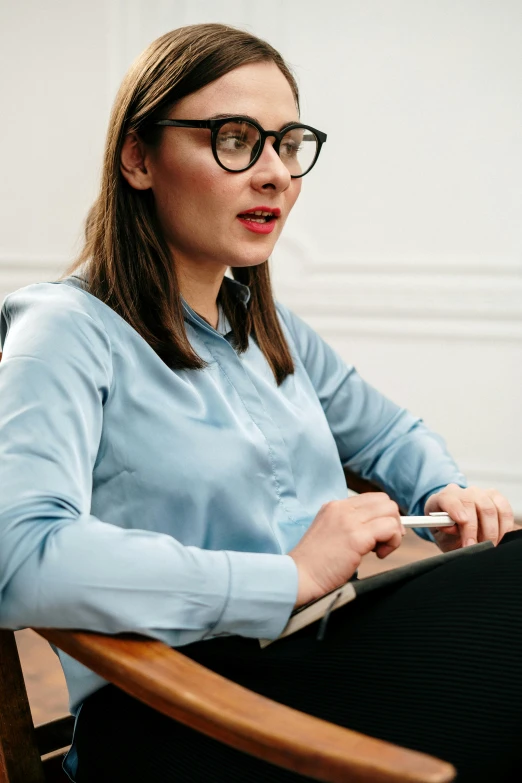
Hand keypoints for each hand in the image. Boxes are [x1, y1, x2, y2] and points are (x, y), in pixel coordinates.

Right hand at [289, 493, 404, 607]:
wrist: (298, 576)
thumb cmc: (314, 563)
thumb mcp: (329, 533)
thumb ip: (349, 525)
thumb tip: (377, 529)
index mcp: (334, 506)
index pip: (371, 499)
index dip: (382, 516)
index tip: (382, 534)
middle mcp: (342, 508)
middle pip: (385, 502)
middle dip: (392, 522)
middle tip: (384, 542)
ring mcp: (349, 521)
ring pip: (391, 512)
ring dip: (393, 533)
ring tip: (379, 550)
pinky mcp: (357, 537)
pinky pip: (390, 529)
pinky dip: (392, 542)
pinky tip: (379, 555)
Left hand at [424, 483, 515, 551]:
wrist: (458, 527)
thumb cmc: (448, 533)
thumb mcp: (441, 535)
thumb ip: (445, 531)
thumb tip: (453, 527)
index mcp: (441, 499)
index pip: (447, 498)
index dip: (455, 508)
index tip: (461, 521)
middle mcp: (461, 492)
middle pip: (471, 503)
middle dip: (474, 528)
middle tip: (475, 547)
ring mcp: (479, 493)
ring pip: (489, 507)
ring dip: (491, 530)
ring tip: (487, 546)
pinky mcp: (496, 498)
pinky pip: (504, 510)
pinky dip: (504, 527)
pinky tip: (499, 538)